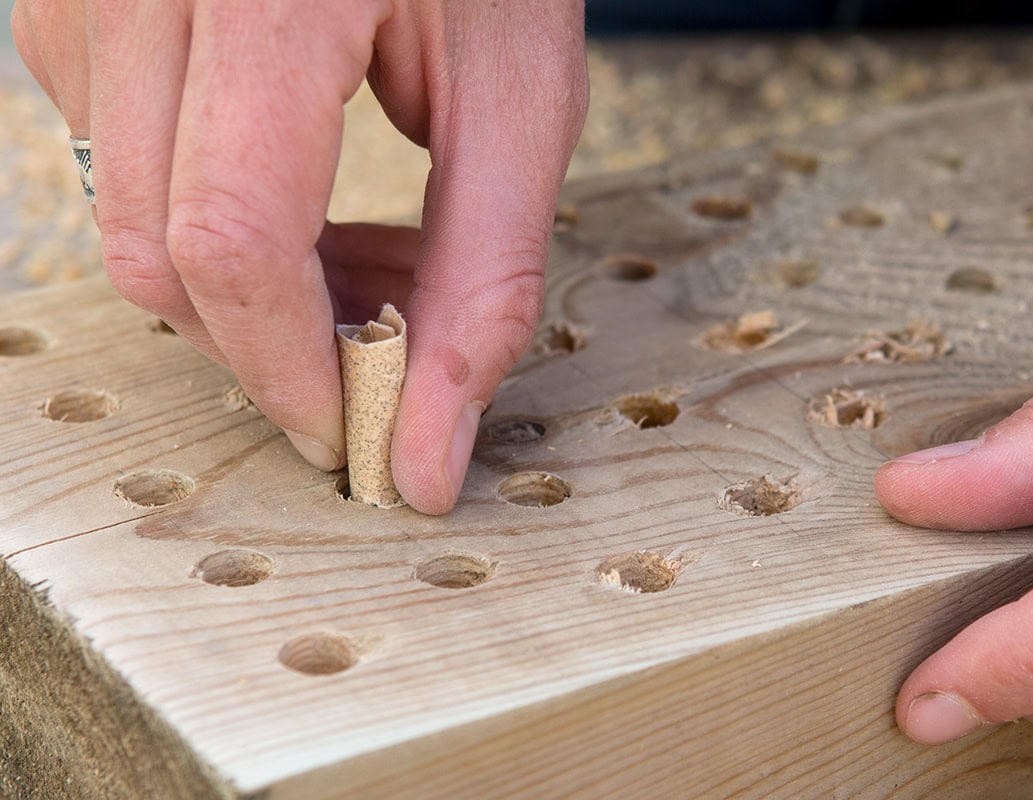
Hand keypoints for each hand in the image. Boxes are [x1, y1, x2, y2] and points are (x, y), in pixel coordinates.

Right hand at [12, 0, 587, 513]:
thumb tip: (431, 450)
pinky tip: (293, 186)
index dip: (286, 367)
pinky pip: (114, 155)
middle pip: (155, 250)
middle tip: (377, 336)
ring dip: (241, 280)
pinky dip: (204, 211)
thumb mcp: (518, 94)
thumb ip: (483, 275)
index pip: (232, 236)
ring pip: (126, 215)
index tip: (350, 432)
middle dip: (265, 337)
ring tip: (356, 245)